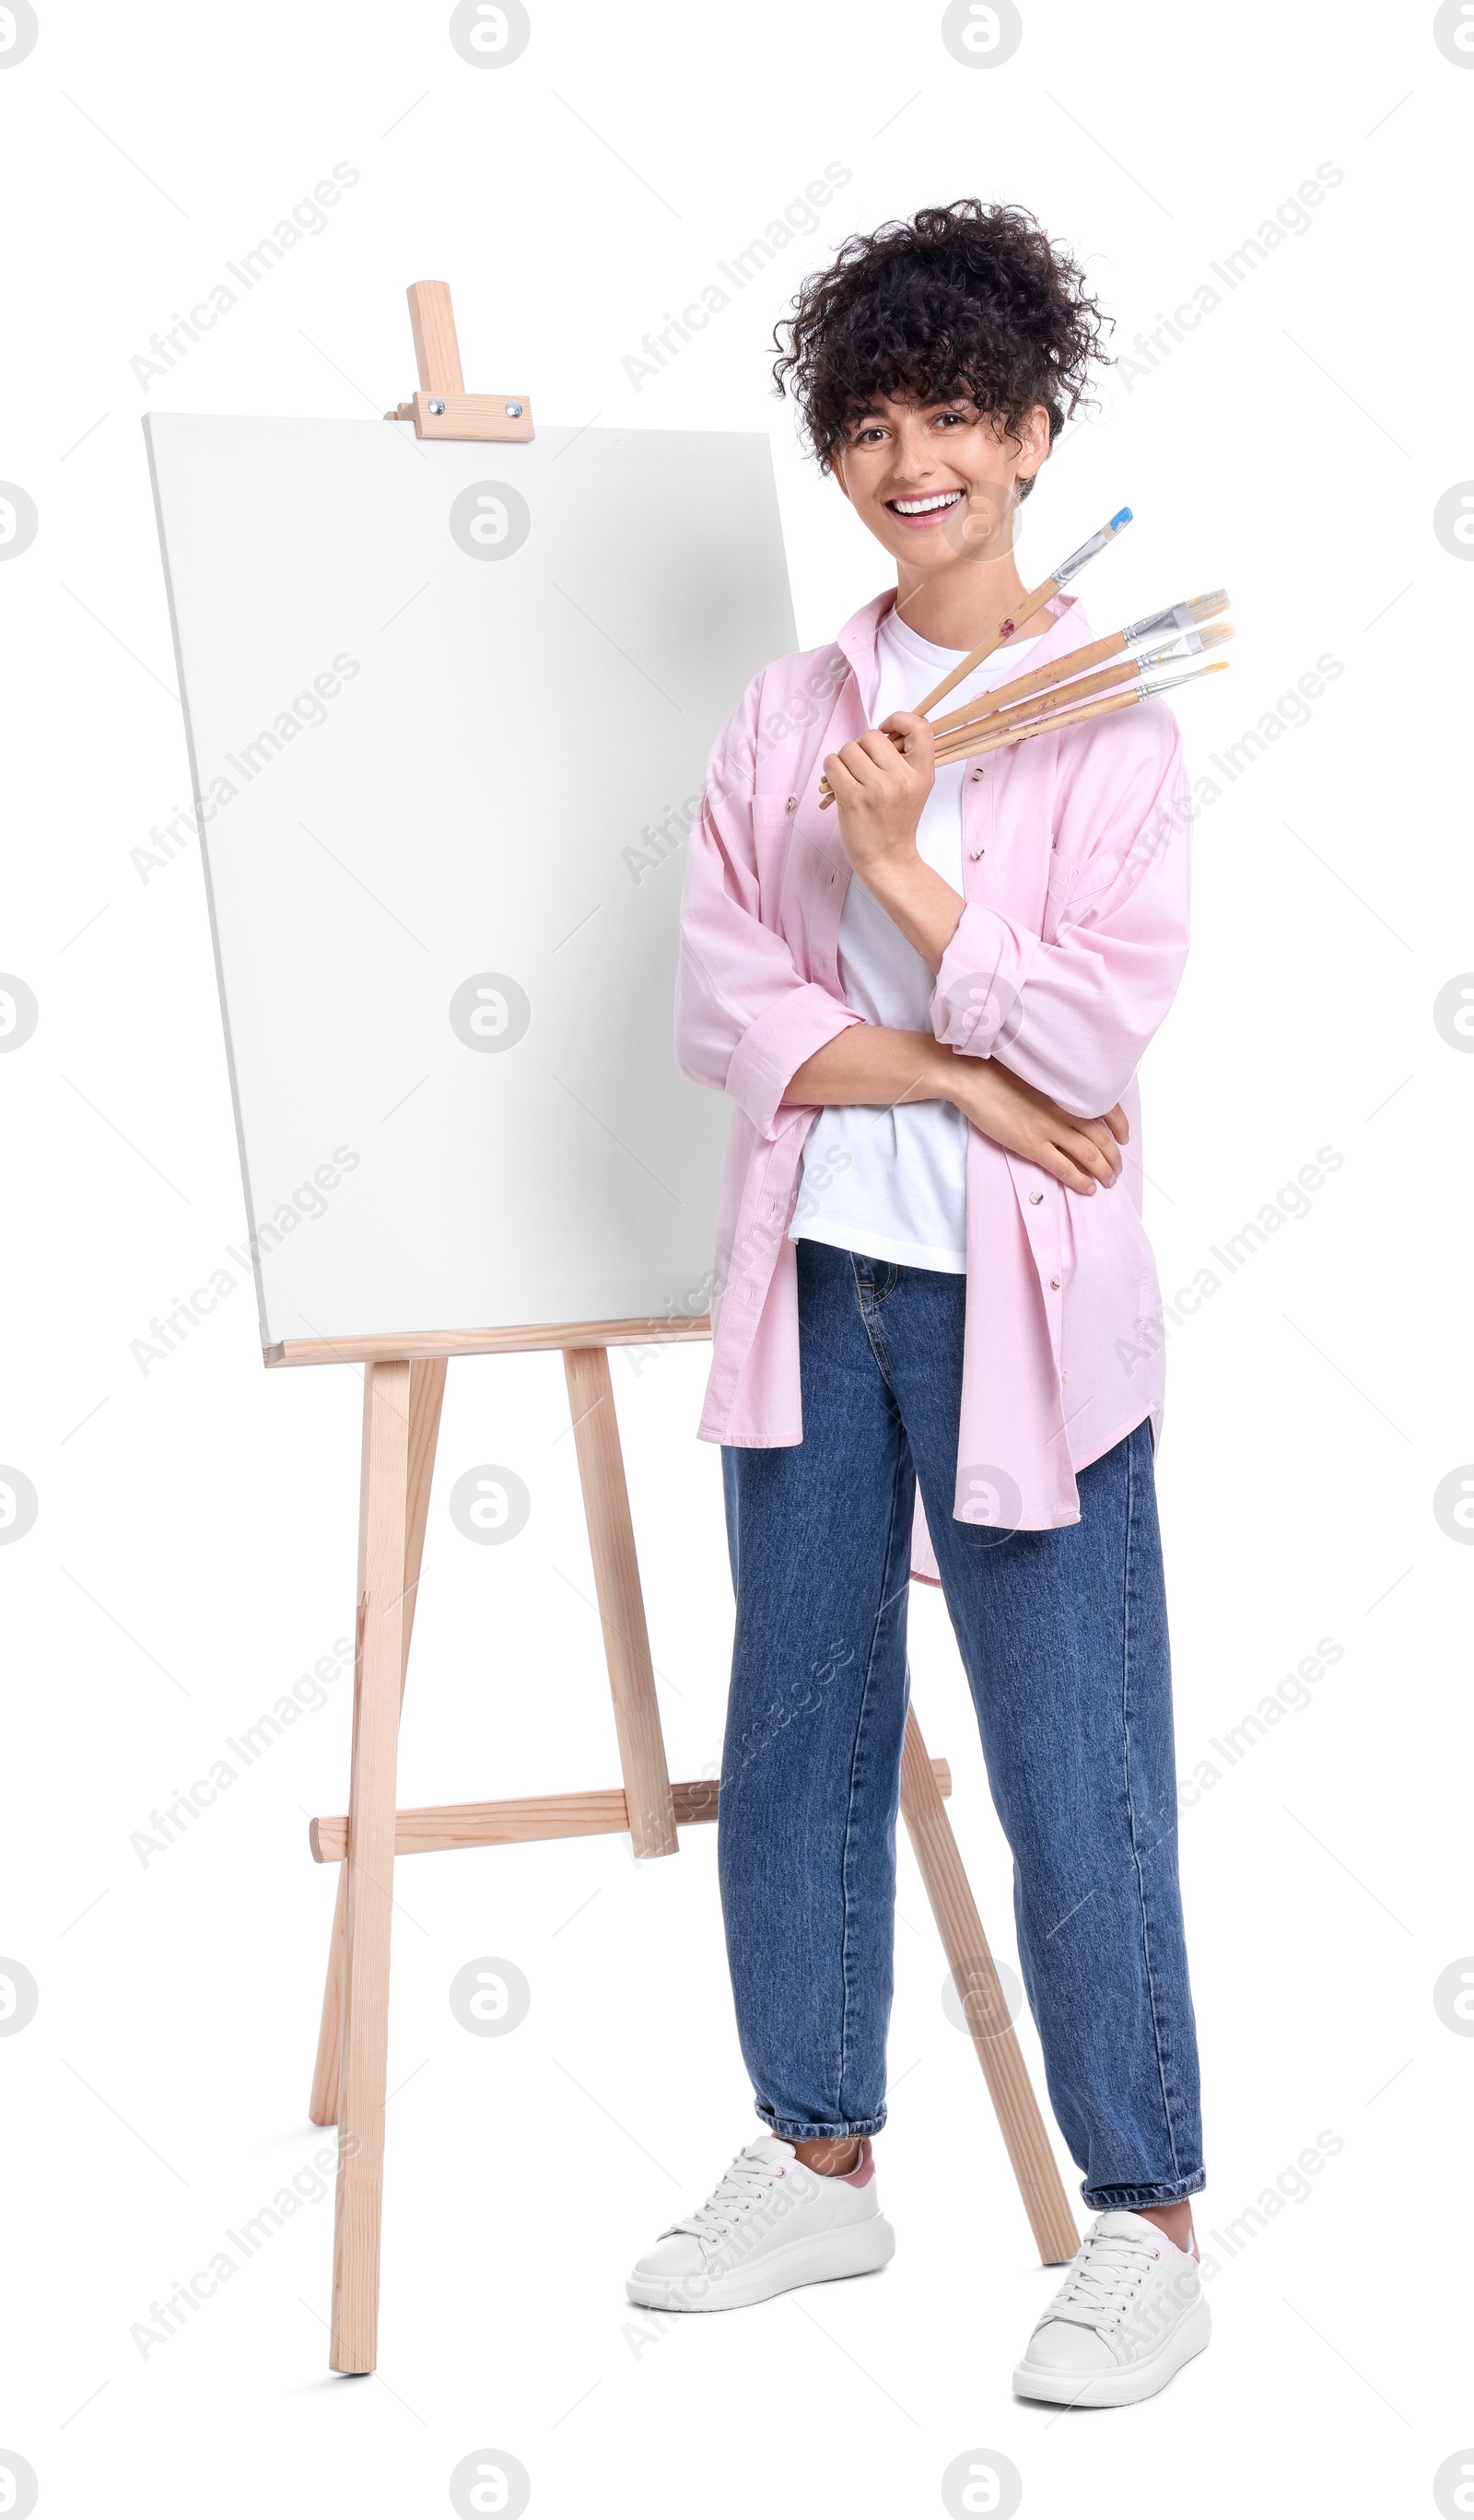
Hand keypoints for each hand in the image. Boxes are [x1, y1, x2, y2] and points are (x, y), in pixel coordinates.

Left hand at [823, 709, 935, 885]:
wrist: (888, 860)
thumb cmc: (896, 822)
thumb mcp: (915, 788)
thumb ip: (905, 759)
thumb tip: (884, 729)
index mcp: (922, 773)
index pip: (920, 727)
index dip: (899, 719)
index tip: (887, 730)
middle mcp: (902, 779)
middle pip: (873, 736)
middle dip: (862, 747)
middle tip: (863, 767)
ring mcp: (877, 789)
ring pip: (849, 749)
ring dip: (844, 760)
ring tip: (851, 778)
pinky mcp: (853, 799)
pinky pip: (832, 764)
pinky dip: (830, 770)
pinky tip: (838, 782)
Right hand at [943, 1056, 1127, 1193]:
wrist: (973, 1077)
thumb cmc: (998, 1072)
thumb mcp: (1037, 1074)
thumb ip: (1056, 1089)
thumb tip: (1067, 1101)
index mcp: (1067, 1090)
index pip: (1108, 1109)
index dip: (1120, 1126)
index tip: (1124, 1137)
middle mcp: (1064, 1109)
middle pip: (1101, 1138)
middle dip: (1114, 1157)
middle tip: (1117, 1168)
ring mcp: (1049, 1128)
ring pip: (1089, 1154)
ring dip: (1103, 1171)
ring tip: (1108, 1181)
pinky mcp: (1032, 1143)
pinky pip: (1064, 1167)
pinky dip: (1080, 1179)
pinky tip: (1087, 1187)